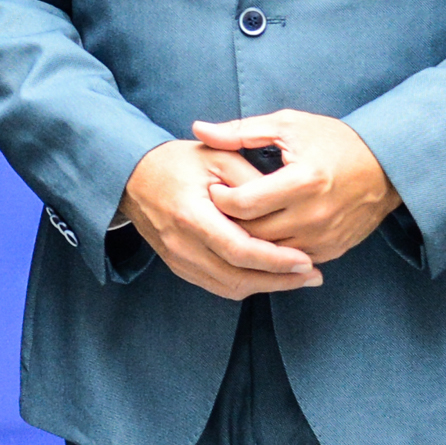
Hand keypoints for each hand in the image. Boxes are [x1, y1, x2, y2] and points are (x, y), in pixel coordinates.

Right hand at [120, 139, 320, 300]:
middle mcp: (182, 245)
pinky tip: (270, 276)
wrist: (131, 178)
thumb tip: (285, 205)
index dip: (275, 260)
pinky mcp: (179, 266)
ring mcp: (178, 259)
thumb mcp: (216, 157)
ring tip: (299, 278)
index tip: (306, 260)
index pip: (239, 250)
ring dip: (267, 287)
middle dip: (280, 280)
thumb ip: (250, 180)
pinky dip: (247, 285)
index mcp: (191, 215)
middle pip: (237, 277)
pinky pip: (218, 286)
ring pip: (230, 287)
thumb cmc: (176, 163)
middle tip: (313, 274)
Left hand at [193, 112, 402, 264]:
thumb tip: (199, 129)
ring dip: (247, 239)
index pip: (244, 203)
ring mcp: (325, 237)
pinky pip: (288, 260)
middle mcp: (315, 214)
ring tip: (233, 220)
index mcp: (303, 180)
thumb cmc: (334, 141)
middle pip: (252, 232)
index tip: (212, 188)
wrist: (386, 167)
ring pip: (268, 251)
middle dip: (227, 222)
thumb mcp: (288, 125)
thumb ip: (240, 131)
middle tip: (213, 209)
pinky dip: (271, 250)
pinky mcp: (331, 250)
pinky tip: (259, 233)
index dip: (220, 197)